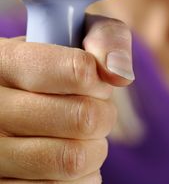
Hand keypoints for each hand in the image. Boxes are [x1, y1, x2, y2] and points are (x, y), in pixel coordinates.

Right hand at [0, 15, 133, 182]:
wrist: (27, 97)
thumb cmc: (57, 64)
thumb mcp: (76, 34)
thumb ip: (104, 38)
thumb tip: (120, 74)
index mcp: (5, 61)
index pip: (77, 71)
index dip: (99, 78)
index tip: (97, 79)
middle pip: (82, 118)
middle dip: (102, 112)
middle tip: (95, 106)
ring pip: (73, 159)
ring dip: (95, 146)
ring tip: (83, 132)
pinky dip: (84, 175)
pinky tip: (70, 153)